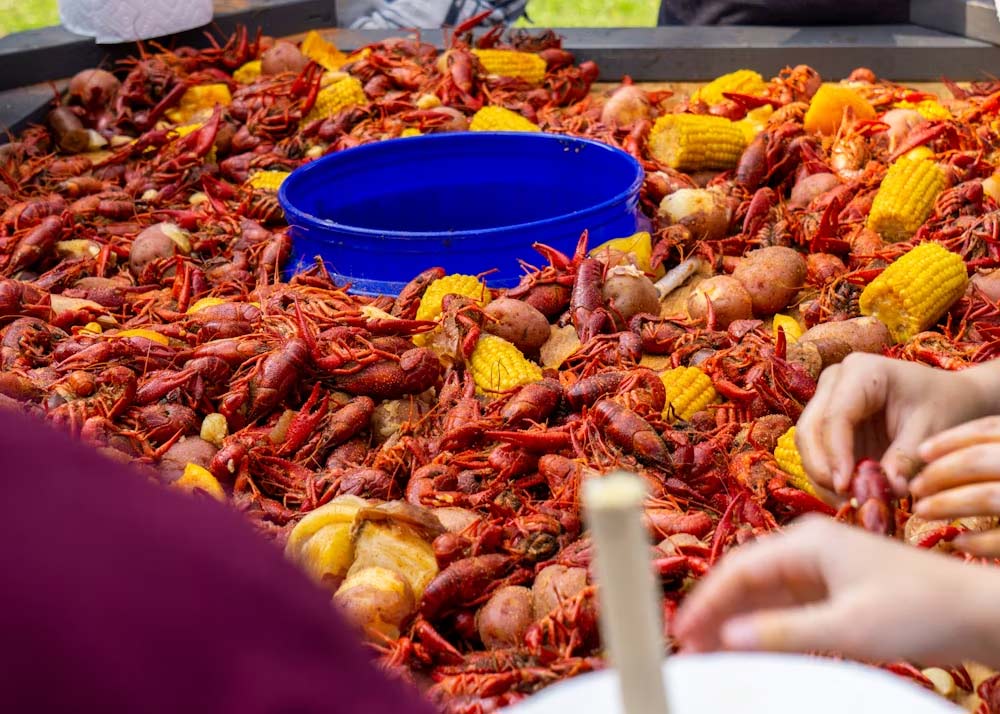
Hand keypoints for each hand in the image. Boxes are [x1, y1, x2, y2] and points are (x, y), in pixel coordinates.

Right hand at [673, 517, 999, 668]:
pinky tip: (746, 651)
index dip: (705, 601)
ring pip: (761, 598)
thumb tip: (724, 639)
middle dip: (715, 615)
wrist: (976, 613)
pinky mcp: (831, 593)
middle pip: (745, 580)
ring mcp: (819, 571)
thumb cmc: (917, 610)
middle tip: (687, 650)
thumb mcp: (849, 626)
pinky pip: (784, 611)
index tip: (679, 632)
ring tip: (707, 654)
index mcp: (806, 542)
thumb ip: (784, 632)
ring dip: (735, 625)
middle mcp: (807, 549)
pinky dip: (763, 630)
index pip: (739, 568)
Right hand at [795, 353, 993, 494]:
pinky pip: (816, 453)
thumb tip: (888, 489)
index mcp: (862, 372)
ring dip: (822, 477)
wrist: (946, 398)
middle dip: (822, 469)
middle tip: (846, 501)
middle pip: (810, 429)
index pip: (835, 416)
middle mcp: (834, 382)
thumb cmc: (942, 405)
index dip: (835, 454)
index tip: (846, 488)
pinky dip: (827, 478)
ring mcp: (826, 400)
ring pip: (806, 443)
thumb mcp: (931, 430)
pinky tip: (848, 497)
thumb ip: (906, 458)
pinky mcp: (825, 422)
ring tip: (850, 503)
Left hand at [912, 417, 999, 555]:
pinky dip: (980, 542)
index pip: (991, 428)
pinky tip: (960, 542)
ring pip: (988, 496)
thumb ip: (990, 456)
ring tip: (922, 511)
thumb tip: (930, 457)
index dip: (952, 439)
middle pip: (981, 459)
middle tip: (915, 487)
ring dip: (948, 504)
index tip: (922, 451)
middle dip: (941, 473)